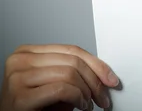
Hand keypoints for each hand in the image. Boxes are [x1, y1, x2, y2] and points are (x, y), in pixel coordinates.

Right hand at [0, 44, 118, 110]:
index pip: (72, 50)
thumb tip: (104, 72)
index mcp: (28, 52)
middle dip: (95, 80)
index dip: (97, 64)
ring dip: (86, 92)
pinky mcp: (20, 97)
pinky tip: (80, 106)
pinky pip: (62, 89)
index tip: (111, 78)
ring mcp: (17, 77)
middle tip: (103, 97)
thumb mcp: (56, 83)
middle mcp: (19, 60)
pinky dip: (78, 98)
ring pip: (69, 73)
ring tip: (88, 104)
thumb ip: (73, 71)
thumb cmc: (35, 107)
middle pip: (73, 60)